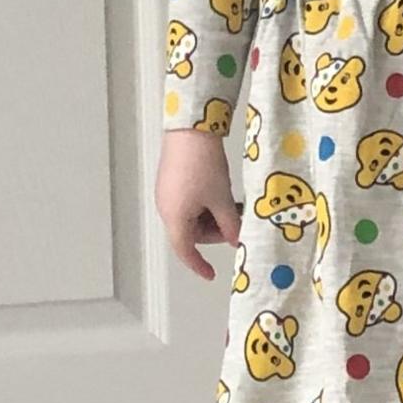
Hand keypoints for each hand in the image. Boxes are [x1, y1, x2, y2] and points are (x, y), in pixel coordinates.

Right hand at [156, 129, 241, 280]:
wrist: (190, 128)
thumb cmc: (204, 166)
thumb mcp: (222, 199)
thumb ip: (230, 224)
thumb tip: (237, 241)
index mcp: (175, 218)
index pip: (185, 251)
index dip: (198, 265)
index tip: (211, 273)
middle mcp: (165, 208)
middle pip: (190, 233)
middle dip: (214, 233)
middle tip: (236, 225)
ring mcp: (167, 194)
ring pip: (190, 217)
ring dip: (211, 218)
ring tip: (232, 206)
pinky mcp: (171, 180)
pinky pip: (187, 203)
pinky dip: (204, 205)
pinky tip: (220, 194)